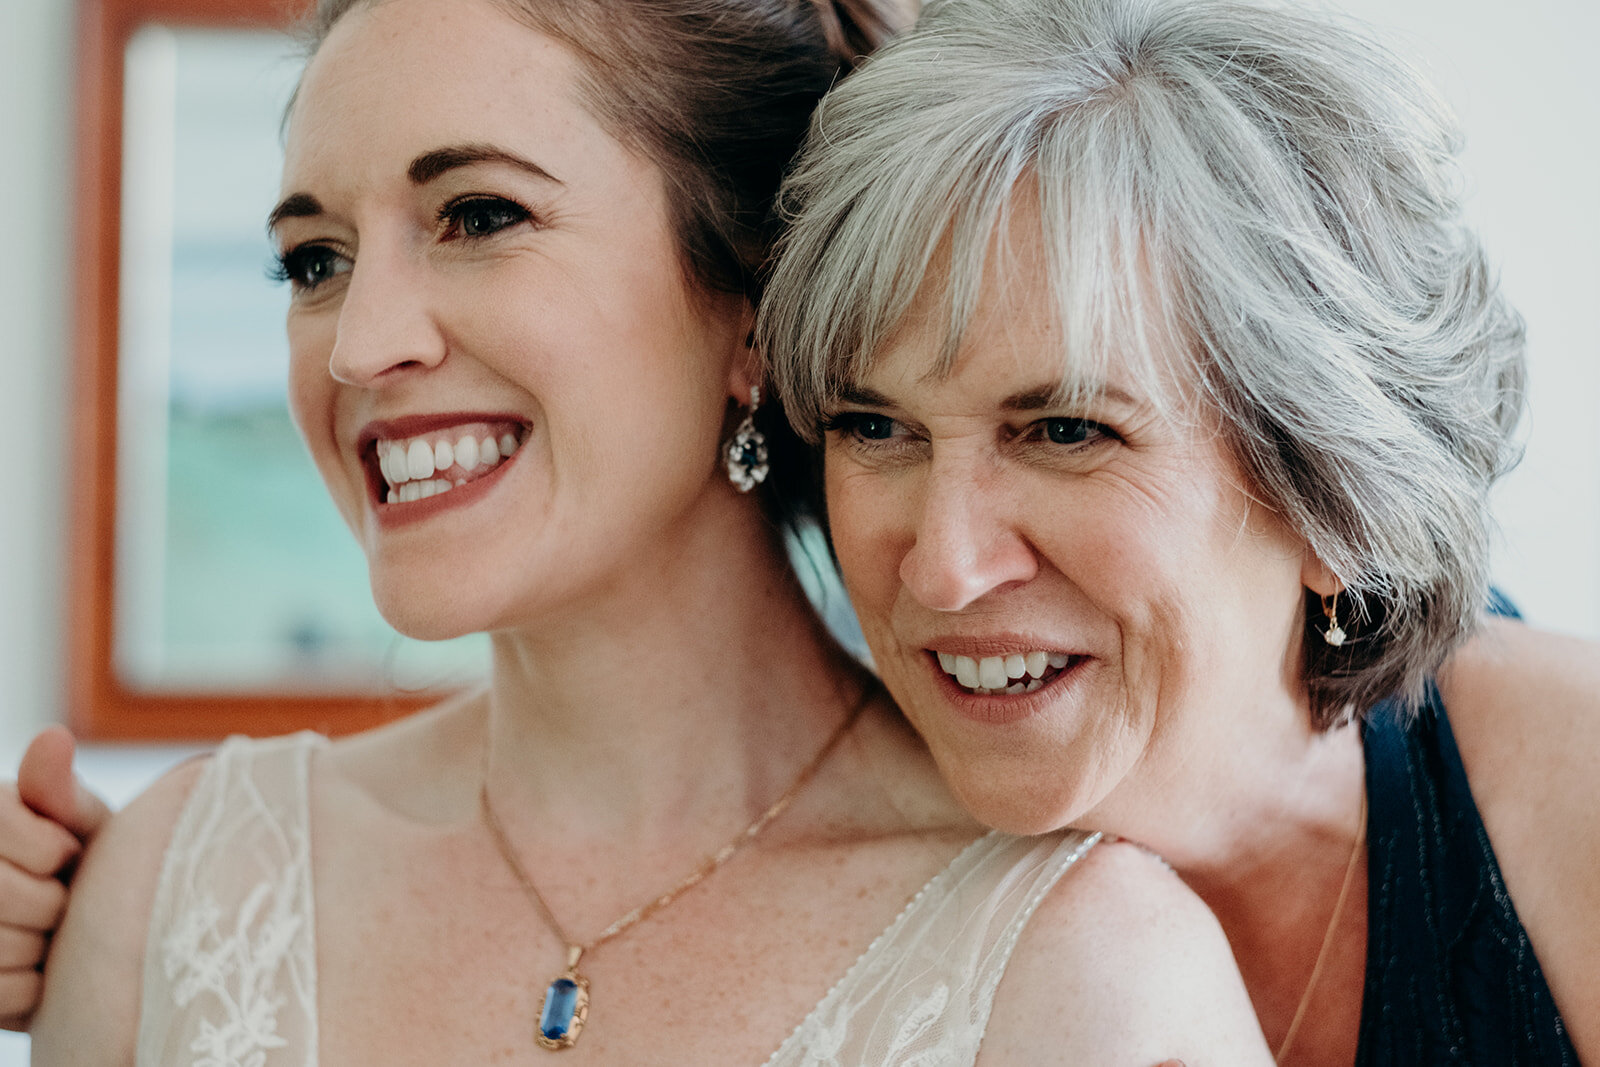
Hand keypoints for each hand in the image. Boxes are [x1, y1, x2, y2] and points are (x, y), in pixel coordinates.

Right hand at [0, 727, 111, 1029]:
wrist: (69, 934)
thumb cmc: (76, 866)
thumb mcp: (75, 823)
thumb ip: (57, 790)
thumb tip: (52, 737)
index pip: (32, 845)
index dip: (57, 852)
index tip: (60, 852)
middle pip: (13, 899)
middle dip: (51, 904)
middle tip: (54, 900)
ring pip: (4, 948)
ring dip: (39, 948)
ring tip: (40, 934)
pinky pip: (2, 994)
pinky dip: (26, 989)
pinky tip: (27, 970)